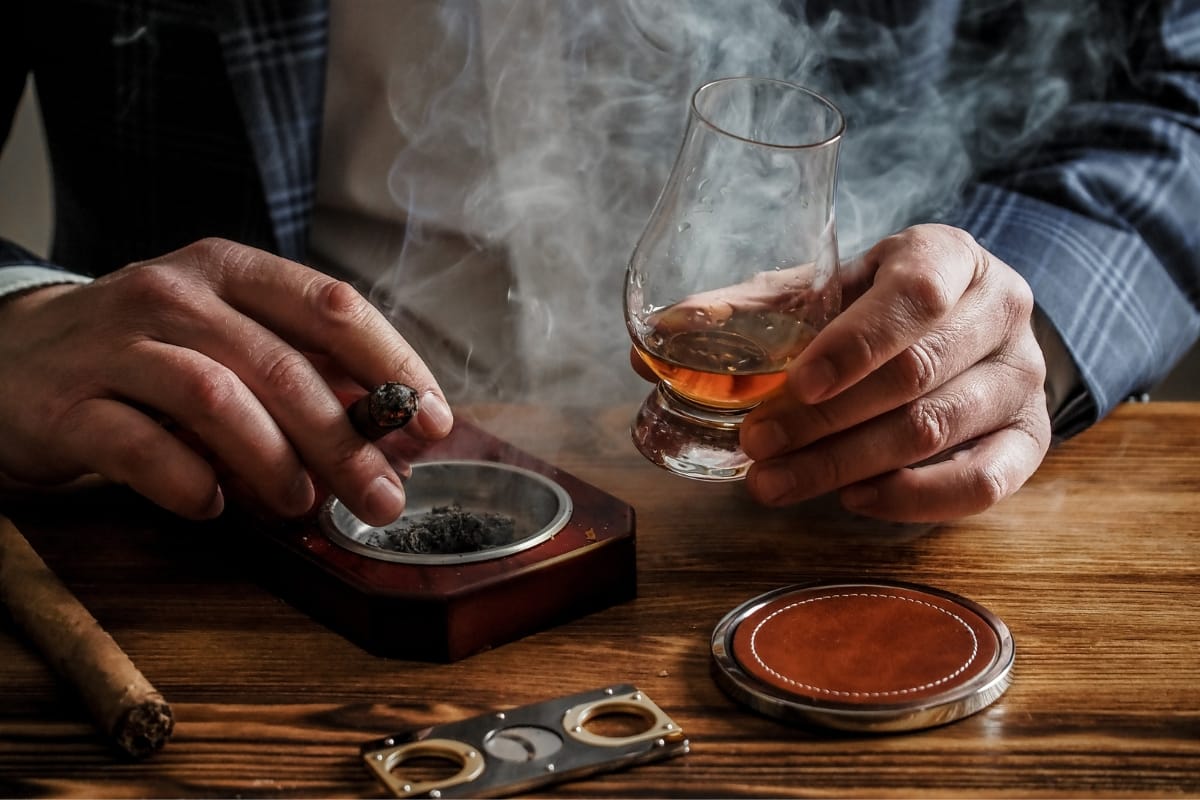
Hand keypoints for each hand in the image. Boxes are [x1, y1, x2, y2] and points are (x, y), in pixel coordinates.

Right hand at [0, 238, 452, 524]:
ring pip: (216, 398)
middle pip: (282, 365)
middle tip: (383, 498)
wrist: (11, 357)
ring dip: (274, 462)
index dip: (394, 366)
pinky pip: (139, 448)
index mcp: (231, 271)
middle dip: (347, 441)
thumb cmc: (149, 355)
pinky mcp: (68, 404)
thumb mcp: (230, 341)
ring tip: (302, 505)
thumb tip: (398, 430)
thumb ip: (307, 374)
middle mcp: (175, 294)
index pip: (332, 306)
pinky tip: (213, 506)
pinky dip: (189, 484)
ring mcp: (116, 345)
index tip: (436, 422)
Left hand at [739, 224, 1050, 521]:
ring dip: (846, 464)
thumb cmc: (886, 304)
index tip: (796, 383)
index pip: (915, 296)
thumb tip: (671, 325)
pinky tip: (853, 499)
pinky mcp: (1031, 439)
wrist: (972, 325)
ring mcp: (1022, 378)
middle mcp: (1001, 312)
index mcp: (951, 257)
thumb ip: (762, 305)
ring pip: (936, 430)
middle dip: (824, 419)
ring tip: (775, 482)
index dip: (854, 344)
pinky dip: (912, 498)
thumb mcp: (835, 286)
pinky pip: (982, 482)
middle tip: (756, 444)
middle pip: (914, 374)